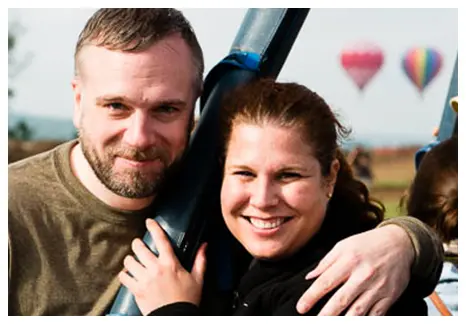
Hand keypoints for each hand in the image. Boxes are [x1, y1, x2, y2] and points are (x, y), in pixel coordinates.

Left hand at [118, 218, 206, 314]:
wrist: (175, 318)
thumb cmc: (187, 300)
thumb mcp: (198, 279)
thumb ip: (200, 260)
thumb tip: (205, 245)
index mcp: (170, 263)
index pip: (161, 240)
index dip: (154, 227)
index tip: (149, 221)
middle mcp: (155, 268)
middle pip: (139, 248)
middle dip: (137, 244)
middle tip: (139, 245)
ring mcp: (144, 279)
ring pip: (129, 261)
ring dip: (130, 259)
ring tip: (133, 260)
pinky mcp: (136, 290)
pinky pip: (124, 277)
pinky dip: (125, 274)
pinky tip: (129, 274)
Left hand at [296, 224, 413, 315]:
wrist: (401, 243)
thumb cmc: (368, 244)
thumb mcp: (344, 245)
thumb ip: (326, 262)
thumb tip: (310, 277)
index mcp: (349, 260)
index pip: (326, 282)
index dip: (311, 296)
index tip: (301, 307)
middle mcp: (363, 275)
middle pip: (341, 300)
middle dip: (326, 314)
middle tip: (314, 321)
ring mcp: (377, 288)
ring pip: (358, 311)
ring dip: (344, 321)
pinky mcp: (389, 297)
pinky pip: (375, 315)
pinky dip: (365, 321)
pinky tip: (354, 322)